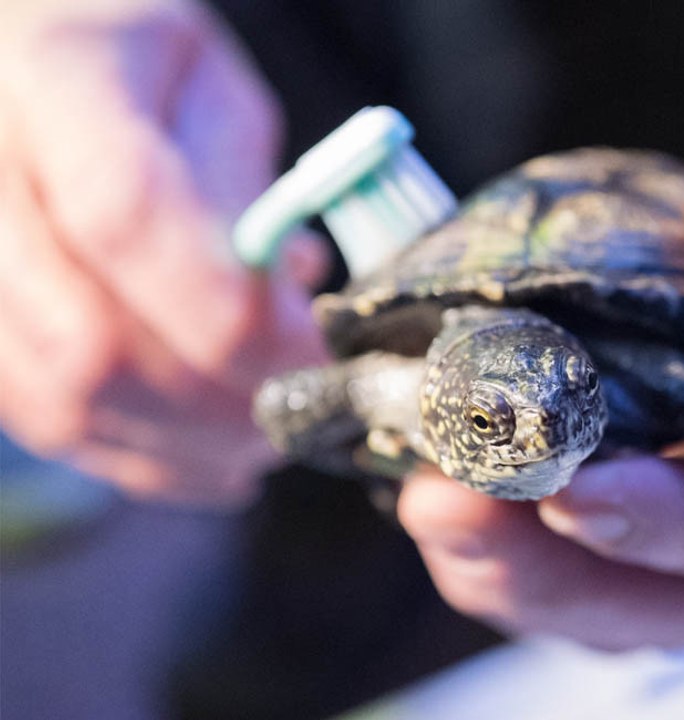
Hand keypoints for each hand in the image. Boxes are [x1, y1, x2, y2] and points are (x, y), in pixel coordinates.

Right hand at [0, 0, 326, 504]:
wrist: (33, 66)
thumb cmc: (138, 66)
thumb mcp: (214, 90)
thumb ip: (245, 191)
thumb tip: (290, 298)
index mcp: (54, 81)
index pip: (125, 215)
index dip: (229, 310)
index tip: (315, 350)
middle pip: (91, 337)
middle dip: (223, 399)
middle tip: (304, 406)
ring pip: (65, 399)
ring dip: (190, 443)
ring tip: (266, 434)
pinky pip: (46, 420)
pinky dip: (144, 455)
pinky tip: (212, 454)